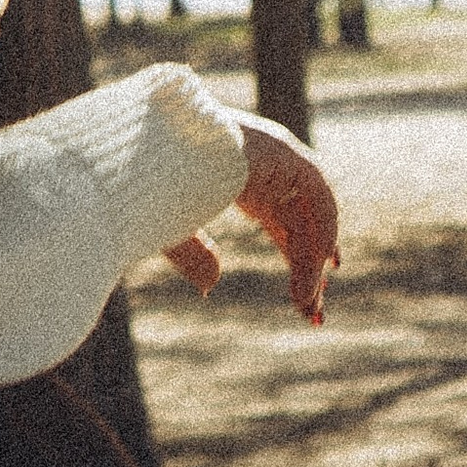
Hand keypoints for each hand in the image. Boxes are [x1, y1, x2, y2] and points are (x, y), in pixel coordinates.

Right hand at [162, 116, 339, 322]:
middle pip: (299, 222)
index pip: (280, 218)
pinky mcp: (282, 153)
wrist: (146, 152)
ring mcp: (273, 155)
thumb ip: (193, 253)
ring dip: (312, 261)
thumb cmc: (145, 187)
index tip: (306, 298)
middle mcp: (260, 164)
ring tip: (309, 308)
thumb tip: (211, 286)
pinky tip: (312, 276)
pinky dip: (321, 236)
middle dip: (308, 267)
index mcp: (233, 175)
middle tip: (314, 314)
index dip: (296, 256)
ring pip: (310, 215)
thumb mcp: (169, 230)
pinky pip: (317, 196)